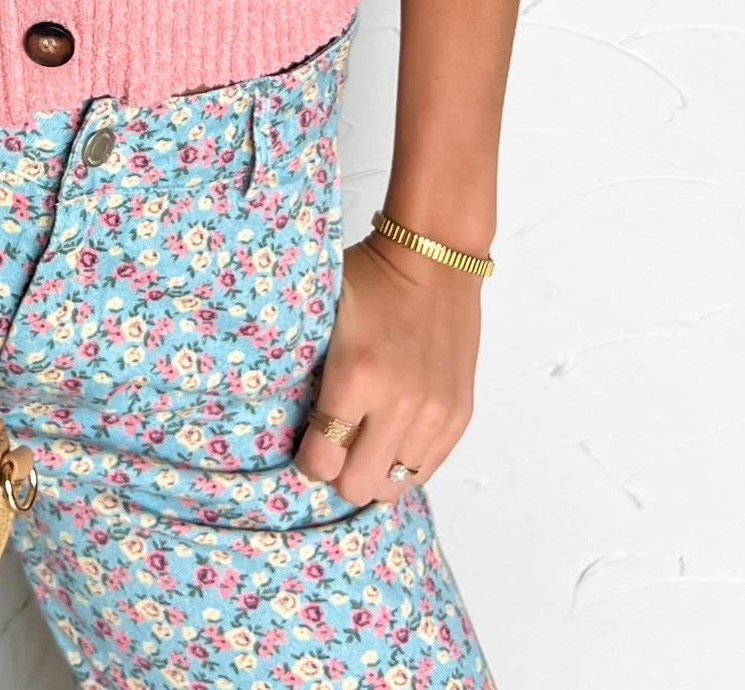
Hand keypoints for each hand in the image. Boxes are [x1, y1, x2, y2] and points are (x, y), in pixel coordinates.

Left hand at [293, 230, 479, 506]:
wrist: (435, 258)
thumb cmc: (372, 278)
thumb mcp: (324, 315)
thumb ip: (308, 366)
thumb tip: (285, 414)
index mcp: (356, 376)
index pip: (322, 461)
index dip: (309, 459)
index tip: (307, 444)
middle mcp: (398, 404)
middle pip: (358, 485)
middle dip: (340, 472)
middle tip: (335, 446)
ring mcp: (434, 414)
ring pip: (394, 485)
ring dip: (375, 468)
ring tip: (366, 441)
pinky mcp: (459, 415)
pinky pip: (426, 469)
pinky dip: (405, 459)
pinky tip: (393, 434)